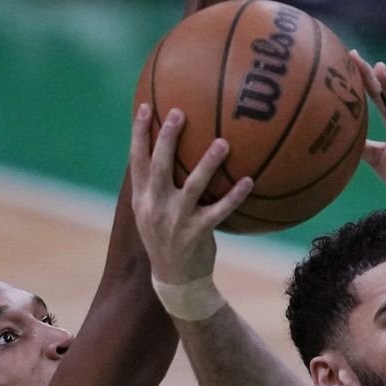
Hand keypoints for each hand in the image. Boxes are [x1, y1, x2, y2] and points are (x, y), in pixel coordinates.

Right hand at [128, 104, 251, 283]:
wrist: (175, 280)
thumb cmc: (167, 238)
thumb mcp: (152, 212)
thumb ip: (156, 185)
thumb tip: (166, 152)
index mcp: (142, 198)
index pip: (137, 160)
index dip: (139, 132)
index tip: (145, 106)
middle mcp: (155, 206)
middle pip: (160, 166)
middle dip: (168, 138)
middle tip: (179, 112)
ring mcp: (176, 221)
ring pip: (193, 186)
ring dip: (208, 163)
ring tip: (223, 142)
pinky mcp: (197, 233)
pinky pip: (220, 211)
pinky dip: (234, 196)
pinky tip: (249, 181)